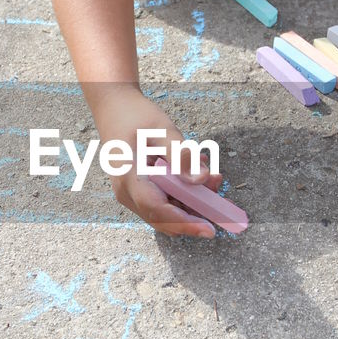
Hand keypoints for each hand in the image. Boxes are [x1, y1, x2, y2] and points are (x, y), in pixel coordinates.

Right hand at [88, 84, 222, 237]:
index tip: (210, 230)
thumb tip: (202, 180)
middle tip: (223, 199)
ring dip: (193, 203)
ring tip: (213, 178)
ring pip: (167, 213)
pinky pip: (165, 202)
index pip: (158, 210)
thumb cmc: (135, 116)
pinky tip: (197, 176)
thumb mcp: (162, 131)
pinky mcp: (140, 191)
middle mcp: (128, 193)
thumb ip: (182, 156)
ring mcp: (133, 195)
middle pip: (165, 219)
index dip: (186, 223)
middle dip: (196, 214)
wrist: (114, 108)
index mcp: (129, 179)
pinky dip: (185, 195)